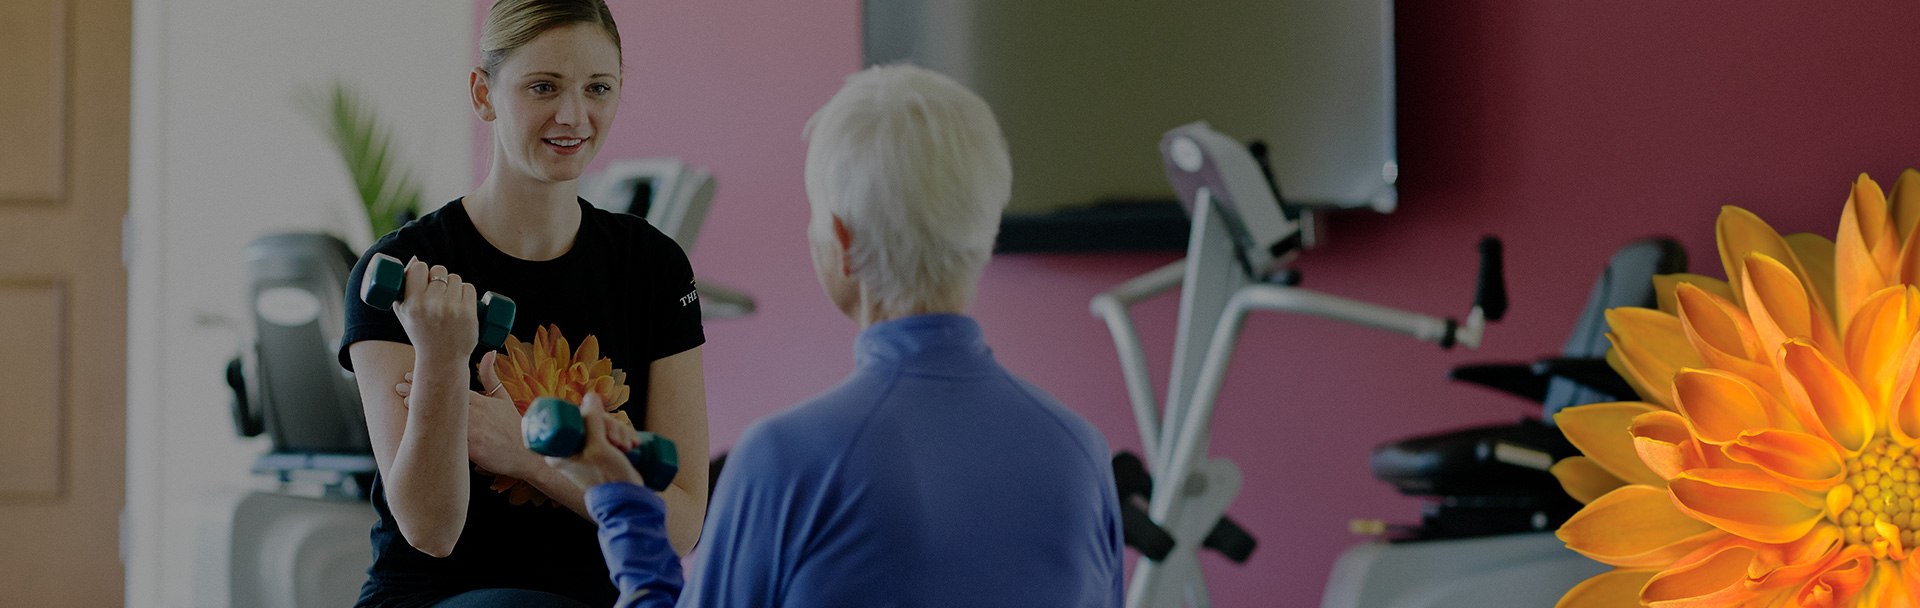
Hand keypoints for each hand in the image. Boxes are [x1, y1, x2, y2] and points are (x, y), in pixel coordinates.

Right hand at [392, 256, 478, 363]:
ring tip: (449, 300)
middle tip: (438, 291)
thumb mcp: (404, 313)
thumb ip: (403, 288)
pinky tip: (461, 302)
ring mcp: (451, 309)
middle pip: (439, 271)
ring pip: (455, 278)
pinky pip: (469, 288)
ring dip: (454, 285)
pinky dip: (466, 292)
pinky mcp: (468, 313)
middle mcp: (431, 305)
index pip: (419, 268)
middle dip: (439, 278)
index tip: (424, 278)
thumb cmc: (421, 333)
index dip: (423, 270)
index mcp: (412, 304)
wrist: (442, 359)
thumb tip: (415, 259)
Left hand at [394, 352, 539, 478]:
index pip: (451, 385)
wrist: (526, 452)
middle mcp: (474, 412)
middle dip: (420, 391)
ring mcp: (473, 430)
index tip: (413, 374)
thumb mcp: (503, 398)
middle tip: (399, 386)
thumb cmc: (513, 426)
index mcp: (480, 400)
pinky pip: (449, 440)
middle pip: (443, 398)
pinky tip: (419, 431)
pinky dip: (434, 434)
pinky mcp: (472, 448)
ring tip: (404, 402)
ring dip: (422, 410)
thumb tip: (489, 352)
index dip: (431, 379)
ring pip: (442, 417)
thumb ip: (491, 376)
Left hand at [543, 392, 646, 488]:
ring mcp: (588, 452)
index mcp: (559, 452)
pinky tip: (632, 444)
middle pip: (591, 421)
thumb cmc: (608, 477)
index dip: (590, 416)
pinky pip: (613, 434)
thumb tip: (590, 395)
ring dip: (620, 432)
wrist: (628, 500)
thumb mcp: (598, 447)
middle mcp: (571, 451)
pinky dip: (625, 436)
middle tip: (618, 441)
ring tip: (627, 446)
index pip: (573, 419)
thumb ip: (592, 420)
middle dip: (610, 426)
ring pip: (604, 426)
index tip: (603, 426)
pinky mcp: (604, 454)